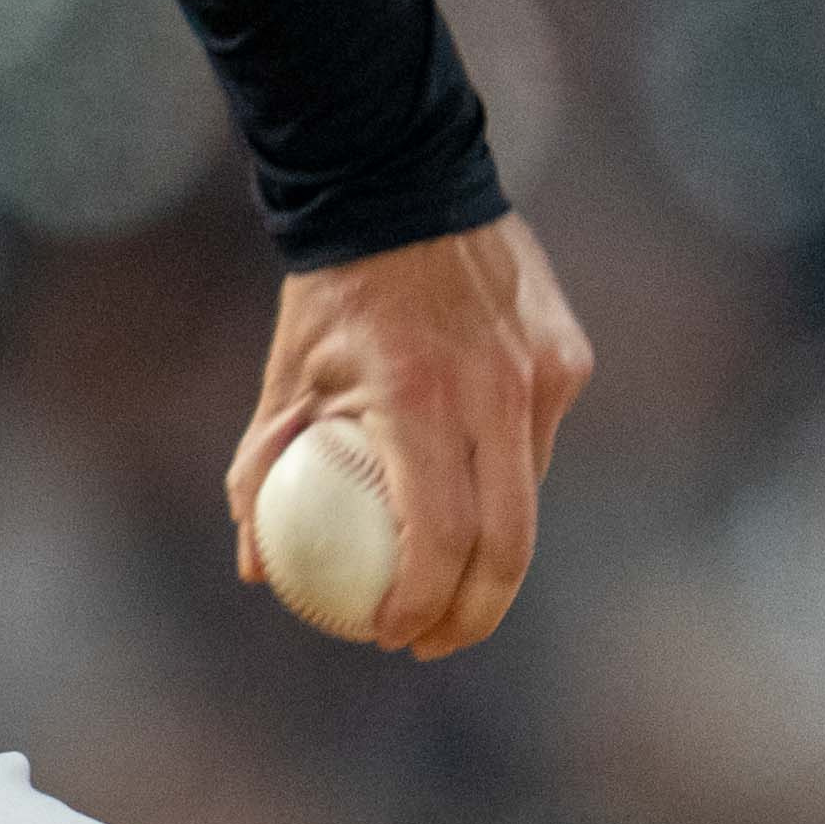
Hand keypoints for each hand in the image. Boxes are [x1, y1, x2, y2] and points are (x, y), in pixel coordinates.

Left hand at [224, 215, 593, 659]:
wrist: (404, 183)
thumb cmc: (332, 291)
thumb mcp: (284, 380)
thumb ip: (265, 473)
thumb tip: (256, 567)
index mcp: (420, 398)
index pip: (440, 535)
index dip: (423, 603)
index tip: (391, 635)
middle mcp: (495, 390)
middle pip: (508, 542)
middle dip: (474, 613)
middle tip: (432, 640)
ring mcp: (543, 372)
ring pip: (529, 495)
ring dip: (490, 550)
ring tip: (447, 585)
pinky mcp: (569, 357)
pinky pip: (538, 440)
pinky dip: (504, 475)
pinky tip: (468, 490)